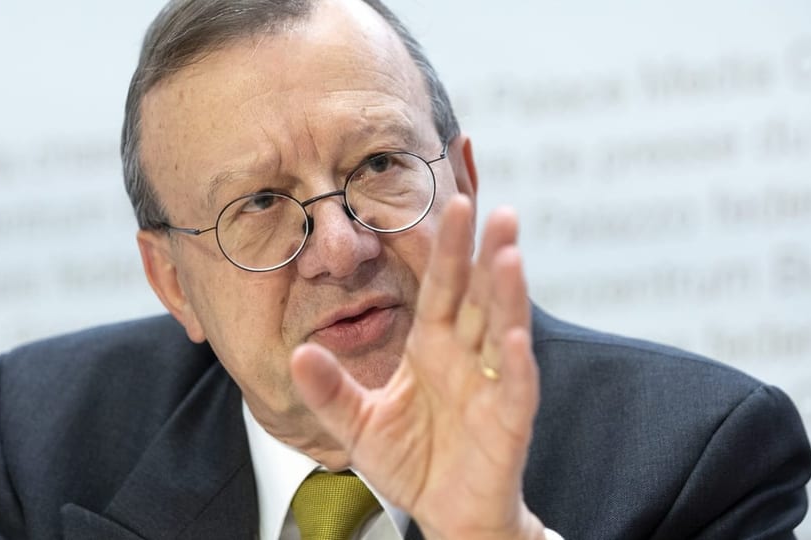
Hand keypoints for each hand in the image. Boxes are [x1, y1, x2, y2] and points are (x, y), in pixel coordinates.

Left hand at [291, 194, 543, 539]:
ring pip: (501, 330)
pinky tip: (510, 335)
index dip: (446, 248)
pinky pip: (513, 388)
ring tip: (509, 253)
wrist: (446, 513)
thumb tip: (298, 355)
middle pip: (478, 296)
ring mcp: (490, 387)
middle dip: (485, 253)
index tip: (450, 203)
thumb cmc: (411, 462)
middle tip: (495, 210)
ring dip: (506, 293)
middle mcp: (464, 357)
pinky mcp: (508, 423)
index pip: (440, 287)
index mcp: (431, 347)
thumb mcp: (357, 425)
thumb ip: (329, 391)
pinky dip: (513, 363)